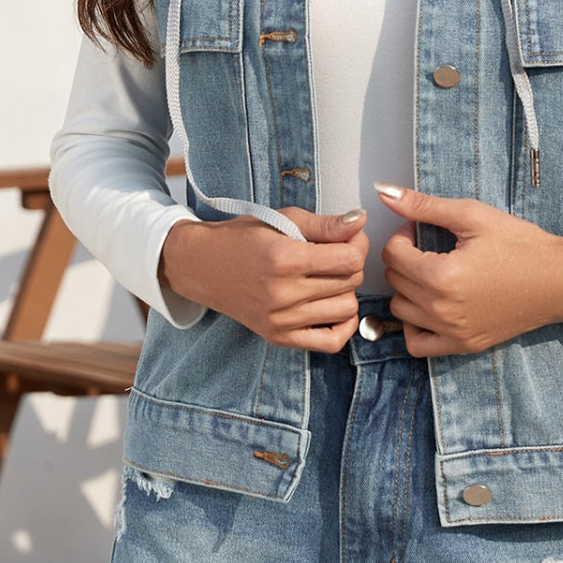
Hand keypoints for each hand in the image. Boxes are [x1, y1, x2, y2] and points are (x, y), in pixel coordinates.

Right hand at [158, 207, 368, 350]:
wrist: (202, 266)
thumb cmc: (242, 239)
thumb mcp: (283, 220)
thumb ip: (325, 224)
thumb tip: (360, 221)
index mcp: (284, 258)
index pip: (350, 259)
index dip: (357, 244)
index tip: (349, 238)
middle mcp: (283, 293)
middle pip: (351, 282)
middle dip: (352, 263)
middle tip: (337, 253)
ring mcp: (281, 320)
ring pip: (346, 309)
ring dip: (346, 291)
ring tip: (329, 277)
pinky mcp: (278, 337)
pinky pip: (331, 342)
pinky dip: (342, 325)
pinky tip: (334, 306)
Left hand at [374, 182, 562, 356]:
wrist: (560, 279)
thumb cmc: (520, 244)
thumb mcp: (472, 216)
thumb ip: (424, 206)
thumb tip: (384, 191)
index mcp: (442, 277)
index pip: (392, 254)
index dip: (403, 235)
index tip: (422, 230)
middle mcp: (442, 311)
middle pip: (394, 281)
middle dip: (405, 258)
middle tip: (430, 247)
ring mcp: (452, 333)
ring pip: (400, 311)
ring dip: (408, 289)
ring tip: (432, 273)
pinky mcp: (463, 346)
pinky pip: (417, 345)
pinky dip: (415, 325)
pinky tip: (431, 305)